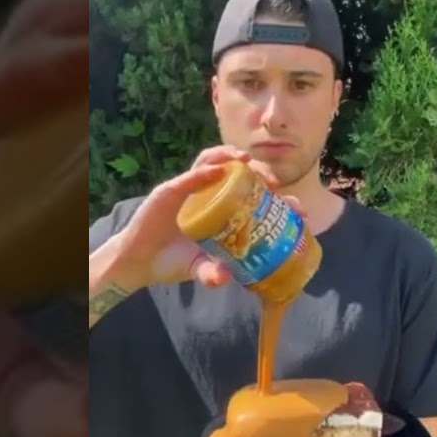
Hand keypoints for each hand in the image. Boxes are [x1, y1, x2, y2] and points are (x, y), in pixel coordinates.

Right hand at [106, 145, 304, 289]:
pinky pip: (187, 178)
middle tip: (274, 183)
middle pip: (237, 173)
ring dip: (229, 157)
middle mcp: (209, 196)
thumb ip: (213, 274)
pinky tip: (216, 172)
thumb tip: (226, 278)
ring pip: (211, 163)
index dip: (276, 198)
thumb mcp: (199, 270)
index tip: (298, 208)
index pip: (254, 196)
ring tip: (246, 160)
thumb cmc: (174, 261)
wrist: (138, 263)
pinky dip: (202, 172)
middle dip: (259, 173)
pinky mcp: (168, 192)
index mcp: (223, 211)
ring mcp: (189, 191)